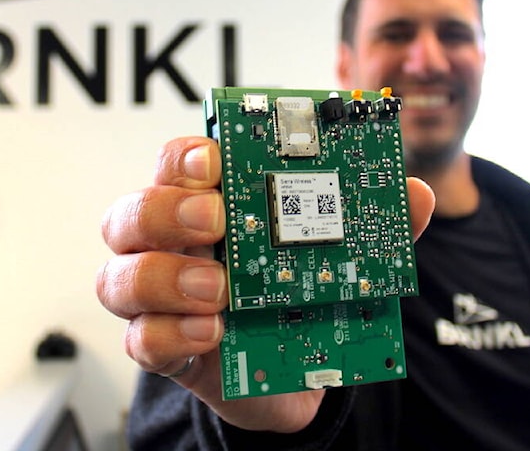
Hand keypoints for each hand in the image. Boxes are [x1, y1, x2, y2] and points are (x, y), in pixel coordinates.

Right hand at [97, 136, 435, 432]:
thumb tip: (412, 192)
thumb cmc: (297, 298)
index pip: (176, 164)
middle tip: (215, 219)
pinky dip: (169, 334)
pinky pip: (138, 341)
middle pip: (129, 213)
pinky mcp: (165, 350)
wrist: (290, 375)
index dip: (185, 156)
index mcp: (208, 207)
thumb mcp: (337, 257)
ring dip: (163, 277)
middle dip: (165, 210)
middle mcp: (172, 248)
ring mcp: (161, 301)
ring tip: (219, 288)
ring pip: (116, 277)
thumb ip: (371, 224)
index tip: (217, 157)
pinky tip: (212, 334)